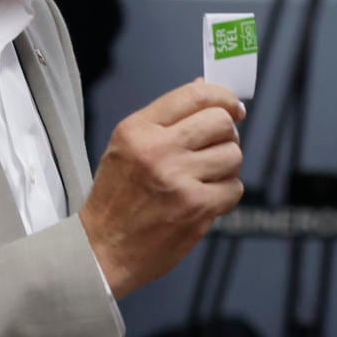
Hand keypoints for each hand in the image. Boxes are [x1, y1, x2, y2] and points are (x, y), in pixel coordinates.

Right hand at [81, 81, 245, 298]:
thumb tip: (204, 88)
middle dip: (226, 133)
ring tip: (205, 177)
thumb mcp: (125, 147)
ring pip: (233, 154)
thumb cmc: (115, 198)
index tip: (233, 107)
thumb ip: (164, 119)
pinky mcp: (196, 208)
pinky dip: (225, 193)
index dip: (223, 97)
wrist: (103, 249)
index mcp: (137, 130)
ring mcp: (179, 179)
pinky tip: (205, 199)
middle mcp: (158, 150)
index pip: (194, 95)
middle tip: (215, 147)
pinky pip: (234, 188)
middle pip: (221, 122)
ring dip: (226, 166)